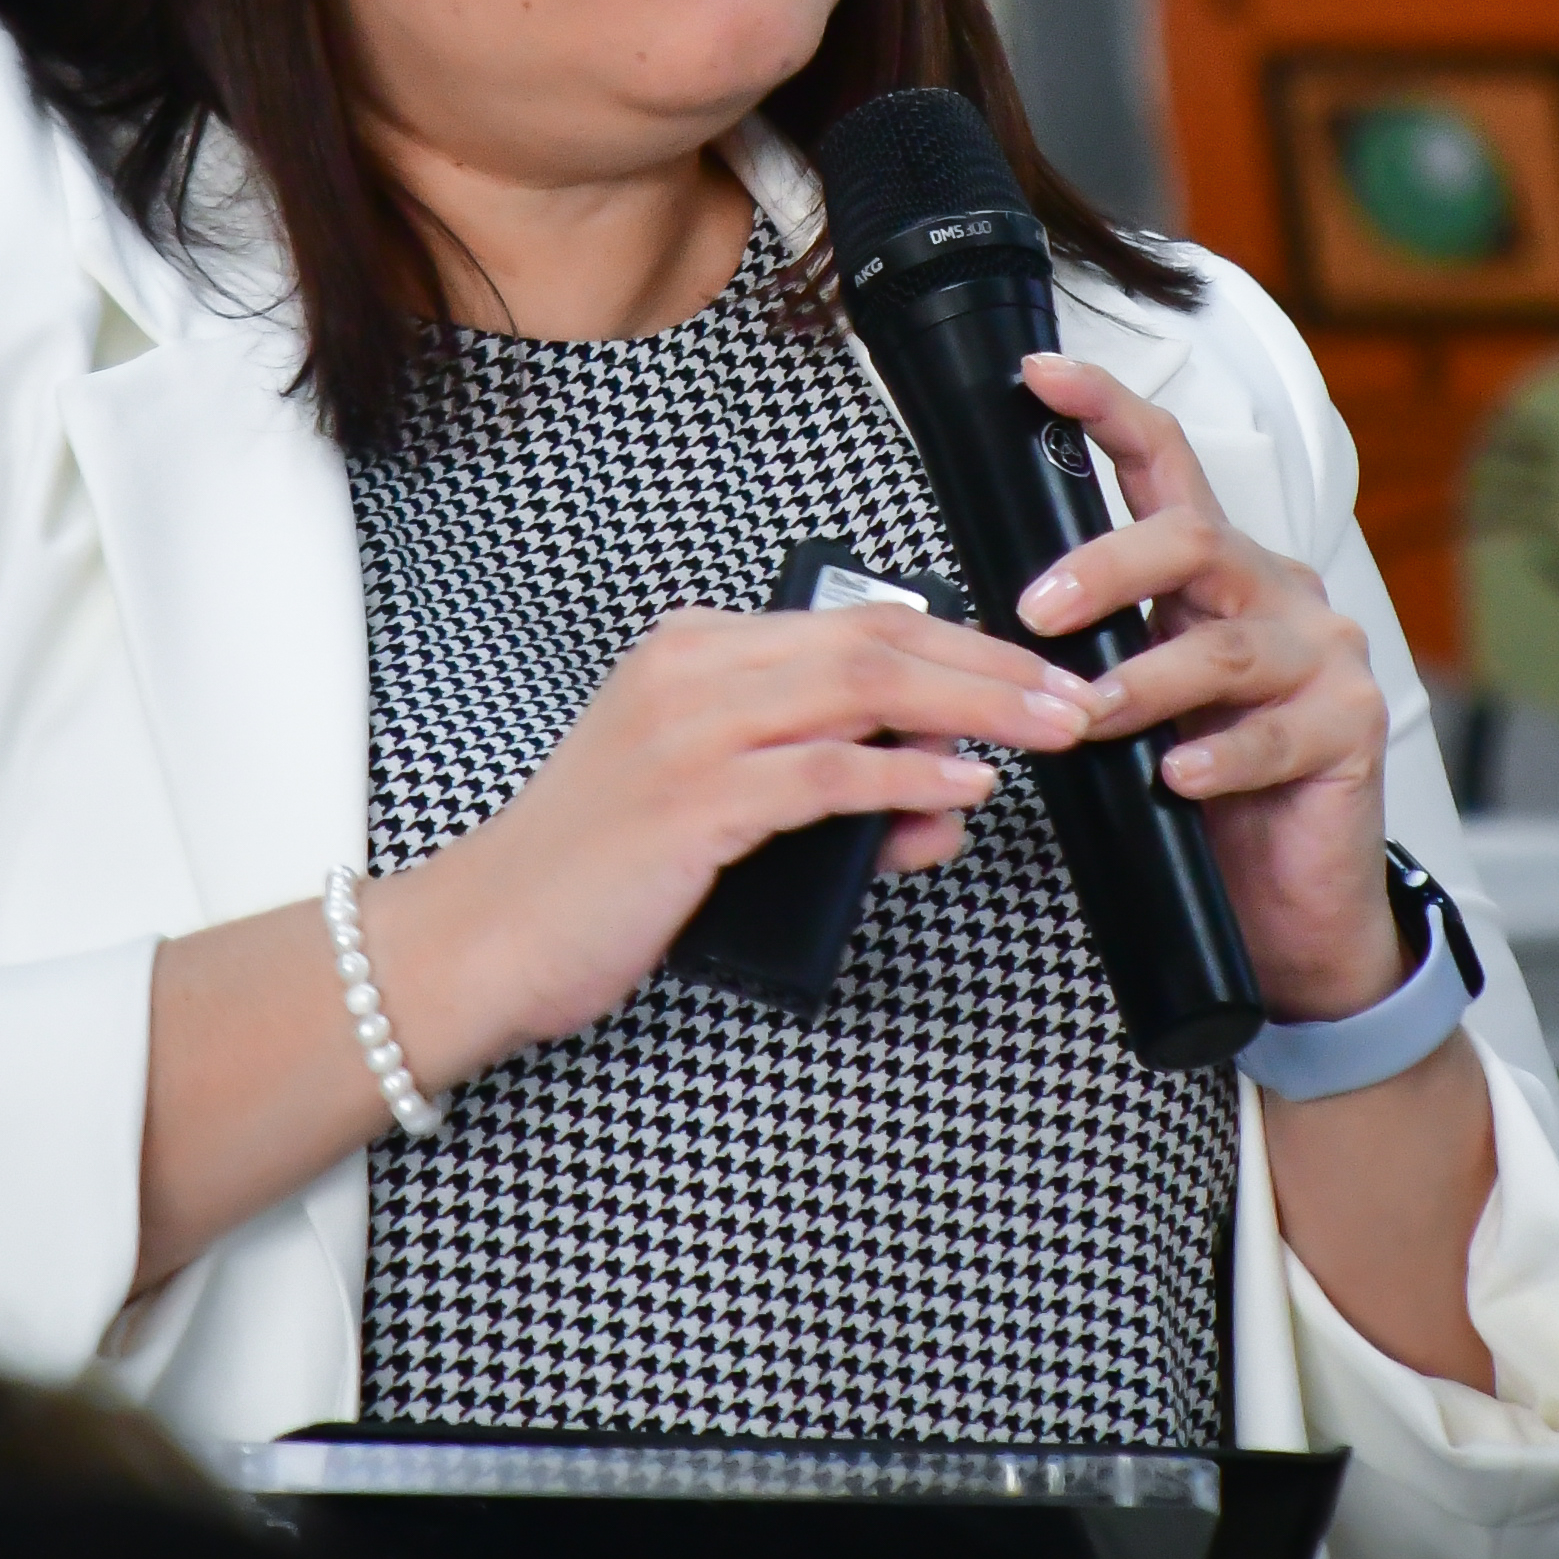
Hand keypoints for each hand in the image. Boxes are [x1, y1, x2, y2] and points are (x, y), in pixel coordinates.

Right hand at [374, 599, 1101, 1079]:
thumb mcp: (716, 813)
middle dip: (990, 665)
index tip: (1034, 671)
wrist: (483, 937)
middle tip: (1075, 695)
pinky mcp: (693, 800)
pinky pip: (825, 775)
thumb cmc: (596, 878)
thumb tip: (942, 794)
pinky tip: (962, 791)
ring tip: (1050, 730)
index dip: (961, 641)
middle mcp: (690, 669)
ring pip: (862, 689)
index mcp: (692, 650)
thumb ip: (820, 790)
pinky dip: (905, 779)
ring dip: (974, 708)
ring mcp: (688, 730)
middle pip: (874, 640)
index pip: (855, 621)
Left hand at [1012, 352, 1404, 1023]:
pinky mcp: (1352, 726)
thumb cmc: (1202, 791)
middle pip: (1189, 538)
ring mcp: (1323, 655)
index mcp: (1215, 570)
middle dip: (1102, 567)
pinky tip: (1174, 778)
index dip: (1104, 408)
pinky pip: (1272, 733)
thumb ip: (1095, 639)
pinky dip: (1212, 756)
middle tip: (1035, 615)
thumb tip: (1000, 609)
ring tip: (1089, 720)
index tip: (1038, 375)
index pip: (1164, 462)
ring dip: (1141, 683)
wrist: (1289, 902)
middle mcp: (1274, 592)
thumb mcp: (1138, 694)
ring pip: (1221, 644)